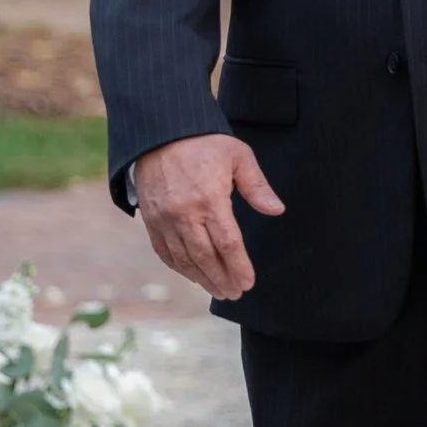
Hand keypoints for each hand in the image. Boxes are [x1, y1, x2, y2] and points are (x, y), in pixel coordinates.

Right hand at [132, 134, 284, 300]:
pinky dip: (180, 267)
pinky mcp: (150, 219)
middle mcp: (184, 213)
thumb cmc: (204, 142)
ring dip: (202, 279)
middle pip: (205, 257)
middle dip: (222, 279)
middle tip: (235, 294)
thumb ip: (257, 187)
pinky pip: (164, 251)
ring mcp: (163, 219)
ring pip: (184, 259)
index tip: (248, 283)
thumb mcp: (238, 156)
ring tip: (218, 290)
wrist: (160, 132)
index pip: (228, 243)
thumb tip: (277, 210)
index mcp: (209, 199)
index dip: (239, 267)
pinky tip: (193, 275)